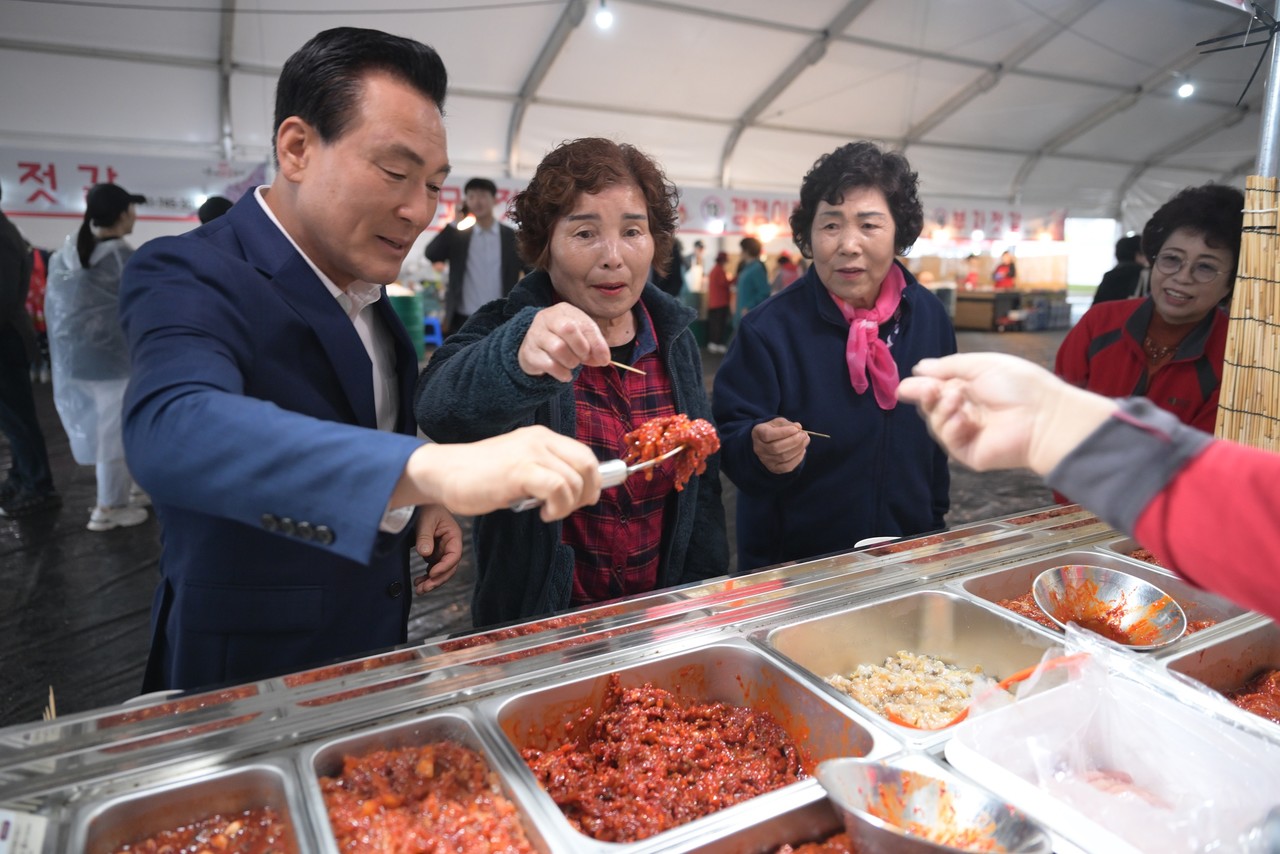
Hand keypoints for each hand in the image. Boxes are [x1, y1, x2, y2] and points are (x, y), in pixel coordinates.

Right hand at [395, 426, 602, 521]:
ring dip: (568, 505)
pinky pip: (557, 488)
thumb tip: (578, 491)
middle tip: (568, 509)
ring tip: (549, 512)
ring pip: (574, 480)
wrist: (445, 472)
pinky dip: (557, 507)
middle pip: (587, 465)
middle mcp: (540, 440)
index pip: (585, 454)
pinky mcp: (520, 470)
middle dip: (587, 493)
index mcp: (542, 436)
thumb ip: (546, 470)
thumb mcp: (520, 464)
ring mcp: (531, 453)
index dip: (593, 480)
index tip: (584, 498)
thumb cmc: (481, 475)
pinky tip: (543, 513)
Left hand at [412, 505, 462, 594]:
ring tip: (419, 589)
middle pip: (449, 567)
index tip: (431, 573)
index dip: (444, 566)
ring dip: (432, 581)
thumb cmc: (425, 508)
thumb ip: (425, 536)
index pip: (454, 555)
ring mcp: (442, 550)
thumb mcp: (424, 520)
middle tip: (424, 588)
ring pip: (441, 571)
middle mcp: (450, 545)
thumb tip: (425, 554)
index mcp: (454, 536)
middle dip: (438, 579)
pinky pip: (433, 568)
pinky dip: (427, 577)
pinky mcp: (434, 553)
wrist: (419, 503)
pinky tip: (419, 582)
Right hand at [517, 303, 610, 381]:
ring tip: (572, 364)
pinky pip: (548, 364)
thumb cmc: (563, 340)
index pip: (585, 324)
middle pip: (568, 329)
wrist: (534, 349)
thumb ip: (595, 346)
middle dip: (581, 348)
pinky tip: (565, 375)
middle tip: (583, 358)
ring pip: (558, 347)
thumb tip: (604, 359)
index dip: (597, 343)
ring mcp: (535, 334)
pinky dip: (561, 373)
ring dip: (571, 361)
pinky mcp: (528, 352)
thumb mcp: (581, 338)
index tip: (604, 359)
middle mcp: (547, 317)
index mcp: (564, 310)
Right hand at [751, 417, 809, 473]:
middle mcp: (759, 448)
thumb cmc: (773, 430)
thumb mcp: (778, 422)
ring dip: (798, 448)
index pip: (768, 435)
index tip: (796, 429)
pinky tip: (802, 451)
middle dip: (794, 441)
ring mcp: (765, 460)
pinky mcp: (773, 468)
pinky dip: (797, 459)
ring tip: (806, 440)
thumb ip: (787, 424)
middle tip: (804, 435)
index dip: (783, 432)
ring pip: (783, 457)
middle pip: (776, 448)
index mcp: (758, 433)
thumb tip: (798, 427)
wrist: (767, 443)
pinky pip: (787, 467)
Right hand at [897, 353, 1116, 475]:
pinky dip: (950, 426)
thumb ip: (949, 366)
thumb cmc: (1019, 385)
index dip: (920, 386)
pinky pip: (947, 440)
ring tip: (957, 400)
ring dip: (941, 409)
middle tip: (929, 389)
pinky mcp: (967, 452)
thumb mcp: (982, 364)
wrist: (1043, 416)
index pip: (936, 388)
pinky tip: (964, 419)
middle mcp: (965, 410)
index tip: (905, 385)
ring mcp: (966, 433)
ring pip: (935, 422)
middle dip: (926, 395)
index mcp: (969, 388)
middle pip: (930, 405)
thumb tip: (919, 366)